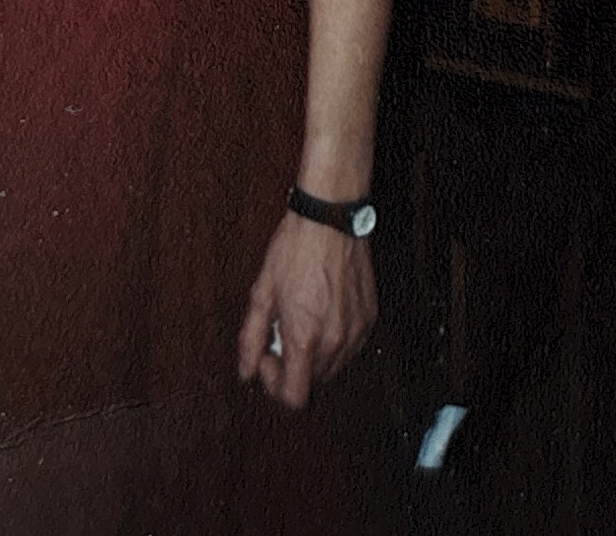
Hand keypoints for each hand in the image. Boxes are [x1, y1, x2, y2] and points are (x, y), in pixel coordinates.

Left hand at [236, 212, 376, 410]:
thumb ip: (251, 337)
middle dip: (292, 366)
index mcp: (305, 338)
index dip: (275, 385)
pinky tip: (322, 310)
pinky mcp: (369, 320)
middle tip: (281, 330)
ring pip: (332, 368)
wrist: (330, 218)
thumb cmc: (294, 249)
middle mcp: (335, 342)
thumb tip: (245, 371)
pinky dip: (334, 339)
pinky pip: (350, 347)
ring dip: (313, 355)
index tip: (268, 357)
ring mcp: (356, 333)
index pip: (294, 397)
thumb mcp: (262, 291)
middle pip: (312, 383)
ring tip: (302, 316)